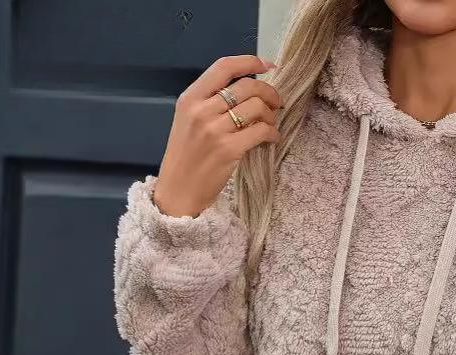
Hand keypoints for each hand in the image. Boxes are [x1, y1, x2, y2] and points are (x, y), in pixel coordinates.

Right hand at [154, 55, 281, 217]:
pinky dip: (272, 133)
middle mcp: (202, 110)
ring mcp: (215, 130)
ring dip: (271, 115)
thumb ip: (210, 102)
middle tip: (276, 102)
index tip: (266, 65)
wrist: (179, 190)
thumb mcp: (188, 120)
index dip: (249, 62)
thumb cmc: (186, 156)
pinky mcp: (229, 150)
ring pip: (257, 108)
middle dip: (269, 92)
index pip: (223, 67)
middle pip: (247, 86)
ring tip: (270, 124)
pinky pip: (261, 132)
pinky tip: (272, 137)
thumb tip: (246, 89)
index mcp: (190, 98)